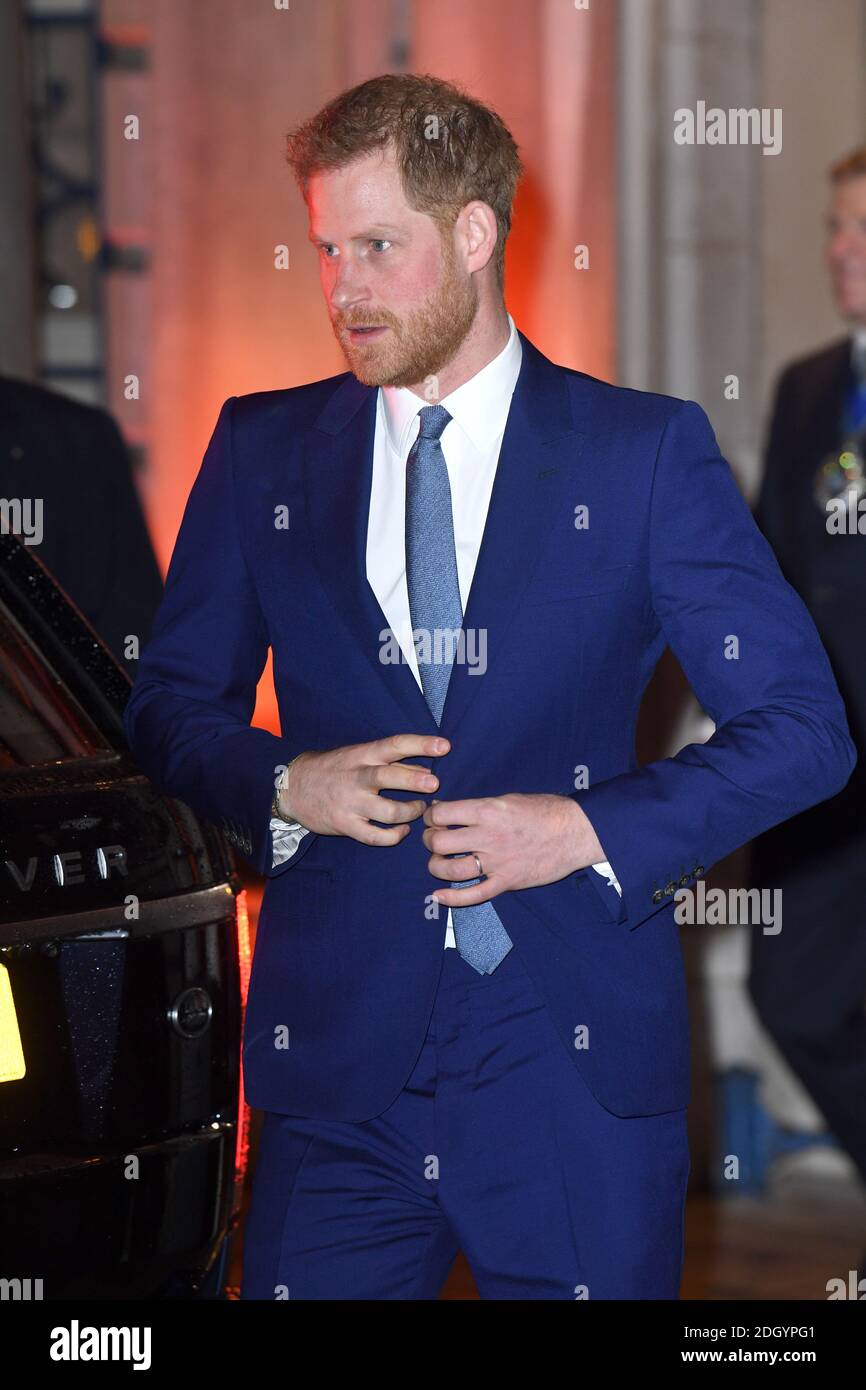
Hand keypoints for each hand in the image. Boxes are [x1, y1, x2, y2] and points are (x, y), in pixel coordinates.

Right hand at [278, 734, 448, 844]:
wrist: (292, 788)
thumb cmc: (334, 769)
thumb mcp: (358, 757)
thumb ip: (392, 764)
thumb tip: (427, 771)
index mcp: (361, 755)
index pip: (394, 745)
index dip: (420, 744)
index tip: (444, 745)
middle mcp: (356, 777)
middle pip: (387, 777)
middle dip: (413, 780)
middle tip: (434, 783)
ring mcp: (350, 803)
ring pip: (386, 811)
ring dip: (409, 812)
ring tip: (420, 809)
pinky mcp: (345, 825)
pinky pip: (374, 836)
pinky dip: (393, 836)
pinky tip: (402, 831)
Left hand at [421, 793, 604, 906]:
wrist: (576, 832)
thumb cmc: (545, 811)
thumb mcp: (508, 798)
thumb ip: (479, 807)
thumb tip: (449, 810)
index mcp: (487, 811)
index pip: (441, 815)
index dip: (431, 817)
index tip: (433, 819)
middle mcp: (488, 837)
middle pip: (439, 843)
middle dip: (430, 841)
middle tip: (434, 840)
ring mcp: (497, 862)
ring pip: (450, 870)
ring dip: (436, 867)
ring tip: (438, 862)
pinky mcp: (507, 882)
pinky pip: (473, 895)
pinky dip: (451, 899)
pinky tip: (439, 896)